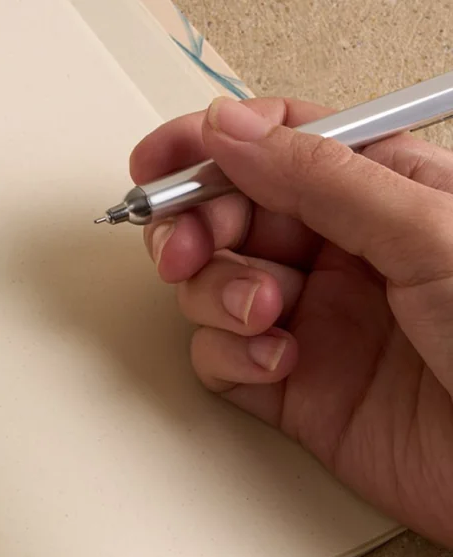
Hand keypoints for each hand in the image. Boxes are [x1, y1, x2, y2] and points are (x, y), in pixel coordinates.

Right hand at [132, 95, 452, 548]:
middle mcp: (342, 255)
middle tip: (191, 248)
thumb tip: (235, 133)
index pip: (278, 146)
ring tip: (263, 312)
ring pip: (212, 289)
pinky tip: (276, 364)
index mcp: (383, 194)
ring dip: (217, 296)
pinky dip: (230, 359)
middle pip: (230, 218)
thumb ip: (324, 178)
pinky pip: (219, 362)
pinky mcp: (292, 392)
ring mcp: (313, 323)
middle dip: (198, 228)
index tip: (162, 165)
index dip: (210, 148)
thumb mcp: (427, 231)